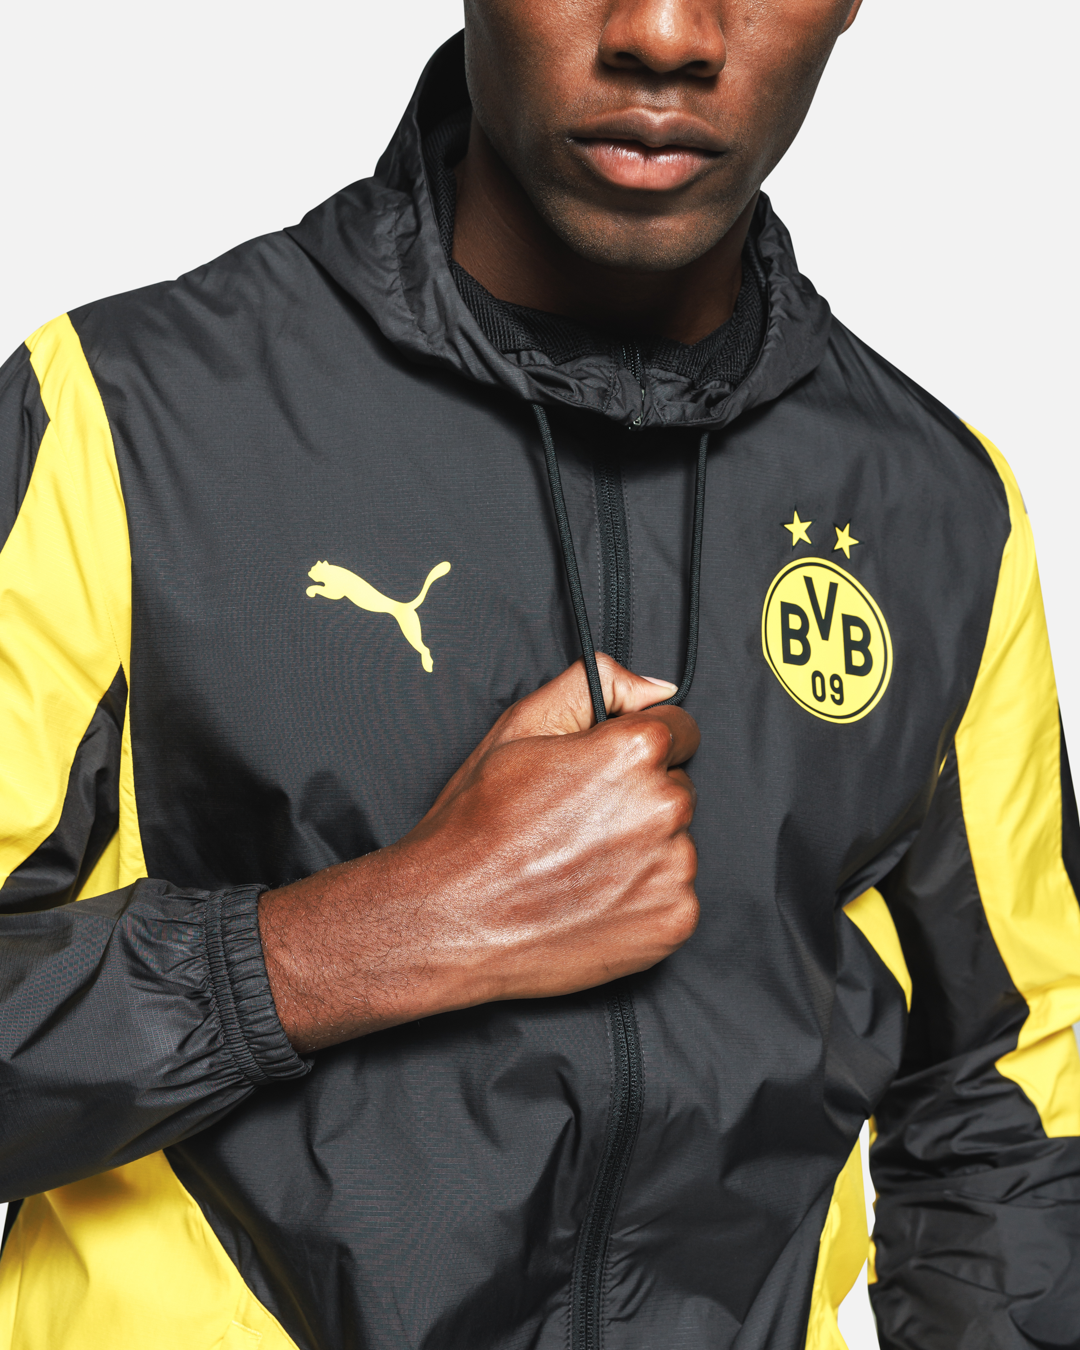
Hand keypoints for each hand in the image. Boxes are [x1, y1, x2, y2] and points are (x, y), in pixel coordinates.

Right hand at [260, 655, 699, 1051]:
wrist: (451, 917)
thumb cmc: (478, 821)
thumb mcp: (521, 726)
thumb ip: (599, 685)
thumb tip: (658, 689)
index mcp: (634, 750)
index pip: (678, 730)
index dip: (637, 747)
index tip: (605, 773)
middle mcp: (665, 805)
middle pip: (677, 788)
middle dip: (640, 798)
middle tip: (578, 823)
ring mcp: (674, 868)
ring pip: (675, 843)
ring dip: (644, 850)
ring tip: (579, 865)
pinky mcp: (674, 919)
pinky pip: (675, 894)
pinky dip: (643, 898)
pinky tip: (592, 899)